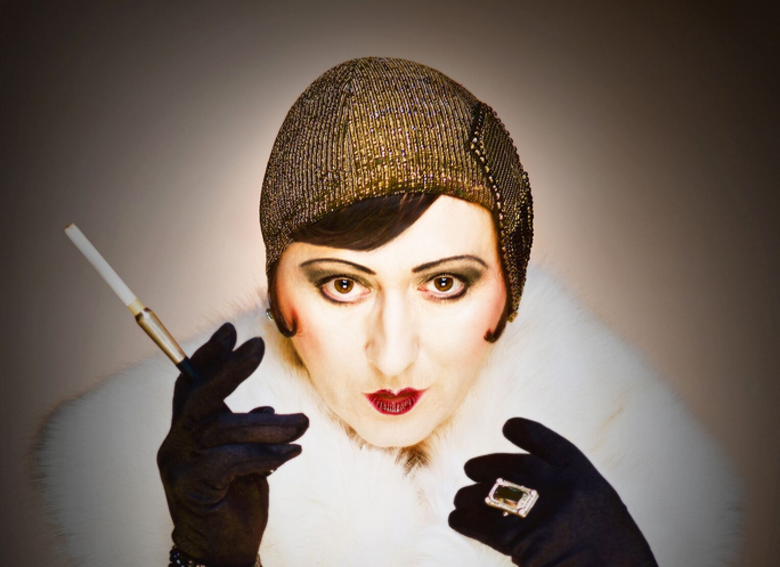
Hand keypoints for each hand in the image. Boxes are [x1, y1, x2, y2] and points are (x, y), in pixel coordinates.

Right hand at [157, 323, 308, 566]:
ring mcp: (181, 466)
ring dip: (270, 424)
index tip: (231, 330)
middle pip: (199, 396)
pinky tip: (292, 452)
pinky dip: (266, 453)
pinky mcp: (193, 488)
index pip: (190, 385)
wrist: (223, 551)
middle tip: (258, 347)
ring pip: (223, 427)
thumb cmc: (235, 501)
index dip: (208, 356)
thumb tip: (266, 409)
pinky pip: (231, 459)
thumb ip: (247, 433)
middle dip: (230, 369)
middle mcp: (177, 444)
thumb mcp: (244, 459)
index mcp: (188, 431)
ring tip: (304, 425)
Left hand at [449, 418, 657, 565]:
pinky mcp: (529, 545)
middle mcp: (566, 490)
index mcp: (585, 478)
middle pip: (516, 467)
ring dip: (471, 497)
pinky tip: (457, 519)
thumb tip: (513, 476)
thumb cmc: (606, 549)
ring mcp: (547, 516)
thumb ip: (564, 487)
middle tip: (469, 468)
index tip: (509, 426)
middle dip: (488, 465)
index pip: (552, 445)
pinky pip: (489, 528)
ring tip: (460, 499)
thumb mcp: (596, 507)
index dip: (528, 432)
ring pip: (496, 496)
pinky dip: (468, 522)